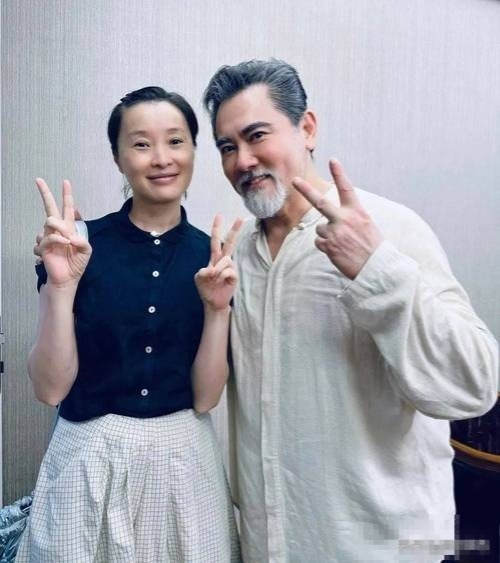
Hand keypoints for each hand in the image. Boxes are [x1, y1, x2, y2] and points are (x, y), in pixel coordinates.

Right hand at [35, 179, 91, 286]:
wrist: (67, 278)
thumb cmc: (76, 264)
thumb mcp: (86, 251)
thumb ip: (83, 241)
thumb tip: (70, 236)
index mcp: (69, 228)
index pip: (67, 208)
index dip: (67, 195)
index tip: (65, 182)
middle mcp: (57, 229)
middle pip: (50, 207)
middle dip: (45, 193)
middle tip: (39, 180)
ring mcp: (49, 237)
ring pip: (50, 222)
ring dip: (60, 230)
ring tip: (68, 243)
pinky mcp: (43, 246)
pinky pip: (48, 237)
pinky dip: (57, 241)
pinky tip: (62, 247)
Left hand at [195, 214, 242, 310]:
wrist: (213, 302)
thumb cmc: (206, 288)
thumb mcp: (198, 279)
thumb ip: (202, 272)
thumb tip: (211, 269)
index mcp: (214, 258)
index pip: (216, 240)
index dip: (217, 228)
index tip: (219, 216)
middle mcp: (223, 260)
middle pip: (230, 242)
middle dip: (234, 230)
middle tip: (240, 218)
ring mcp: (230, 268)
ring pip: (226, 260)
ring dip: (218, 270)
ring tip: (214, 279)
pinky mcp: (234, 276)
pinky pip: (229, 271)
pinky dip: (222, 277)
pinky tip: (221, 282)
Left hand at [292, 159, 382, 279]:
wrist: (376, 267)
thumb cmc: (372, 246)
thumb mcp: (366, 225)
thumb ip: (349, 217)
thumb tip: (329, 220)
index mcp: (357, 211)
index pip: (347, 189)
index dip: (339, 173)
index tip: (332, 159)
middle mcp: (344, 219)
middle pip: (320, 202)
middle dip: (306, 190)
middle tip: (295, 180)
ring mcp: (334, 232)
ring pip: (320, 229)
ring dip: (327, 236)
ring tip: (342, 244)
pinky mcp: (328, 245)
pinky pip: (319, 242)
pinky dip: (326, 247)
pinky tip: (338, 251)